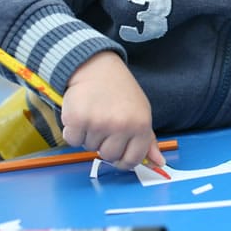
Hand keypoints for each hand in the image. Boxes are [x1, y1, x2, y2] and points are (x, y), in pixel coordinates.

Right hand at [60, 52, 163, 170]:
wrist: (97, 68)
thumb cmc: (121, 92)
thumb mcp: (141, 113)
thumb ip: (148, 140)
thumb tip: (159, 162)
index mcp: (141, 125)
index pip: (132, 160)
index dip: (123, 159)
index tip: (118, 152)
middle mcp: (121, 125)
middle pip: (108, 156)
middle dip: (104, 144)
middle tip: (105, 123)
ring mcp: (99, 123)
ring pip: (89, 148)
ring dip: (89, 135)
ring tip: (95, 114)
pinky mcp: (77, 119)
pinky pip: (72, 140)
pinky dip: (73, 130)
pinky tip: (81, 114)